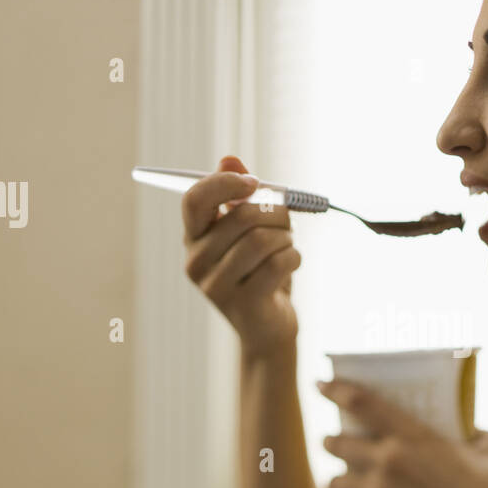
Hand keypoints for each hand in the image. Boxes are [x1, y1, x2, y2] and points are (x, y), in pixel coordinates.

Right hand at [182, 155, 300, 360]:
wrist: (268, 329)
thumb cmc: (260, 272)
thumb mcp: (251, 230)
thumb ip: (240, 195)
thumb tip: (229, 159)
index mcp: (193, 237)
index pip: (194, 199)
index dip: (225, 183)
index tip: (254, 183)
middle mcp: (196, 262)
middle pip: (241, 217)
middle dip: (275, 214)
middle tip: (285, 224)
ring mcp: (215, 286)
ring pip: (262, 240)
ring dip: (286, 238)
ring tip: (287, 247)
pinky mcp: (243, 304)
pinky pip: (278, 263)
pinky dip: (294, 257)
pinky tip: (291, 264)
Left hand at [317, 378, 487, 487]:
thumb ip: (476, 435)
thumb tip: (474, 430)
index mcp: (413, 437)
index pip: (361, 403)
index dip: (334, 390)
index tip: (319, 384)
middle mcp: (389, 464)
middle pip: (336, 444)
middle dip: (331, 442)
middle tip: (333, 442)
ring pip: (334, 483)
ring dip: (336, 481)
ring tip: (341, 482)